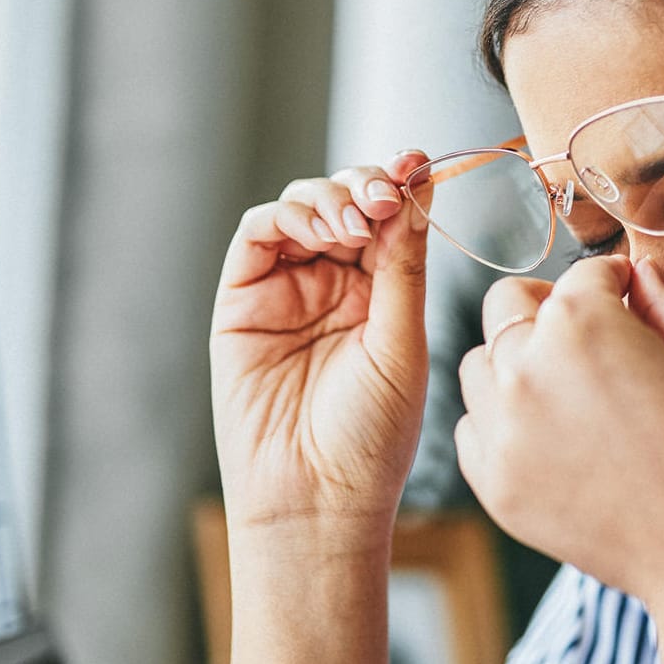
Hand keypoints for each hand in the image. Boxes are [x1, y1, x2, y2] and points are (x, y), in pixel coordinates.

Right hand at [209, 150, 431, 555]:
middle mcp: (337, 284)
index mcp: (384, 293)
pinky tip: (320, 230)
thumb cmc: (371, 436)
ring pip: (304, 207)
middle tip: (386, 198)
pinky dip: (287, 216)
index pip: (392, 218)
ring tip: (355, 221)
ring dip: (331, 197)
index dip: (403, 186)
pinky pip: (258, 235)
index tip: (420, 166)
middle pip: (348, 200)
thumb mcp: (402, 341)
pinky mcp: (243, 299)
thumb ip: (404, 265)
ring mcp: (288, 288)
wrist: (317, 498)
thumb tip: (420, 187)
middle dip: (368, 185)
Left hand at [456, 255, 663, 624]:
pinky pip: (474, 430)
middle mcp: (525, 370)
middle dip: (552, 311)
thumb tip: (637, 277)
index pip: (584, 275)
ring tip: (574, 393)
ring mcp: (502, 433)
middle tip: (597, 340)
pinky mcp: (496, 487)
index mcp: (582, 323)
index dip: (618, 285)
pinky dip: (504, 423)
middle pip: (511, 306)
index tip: (636, 302)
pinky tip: (558, 439)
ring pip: (480, 366)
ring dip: (517, 365)